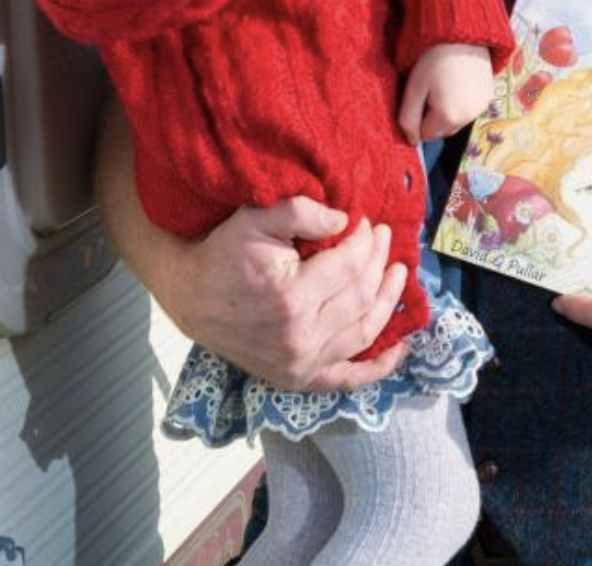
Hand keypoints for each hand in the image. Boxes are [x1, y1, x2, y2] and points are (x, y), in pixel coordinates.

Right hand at [95, 109, 405, 389]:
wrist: (192, 297)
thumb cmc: (223, 255)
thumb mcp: (254, 220)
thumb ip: (300, 212)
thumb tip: (345, 220)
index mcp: (291, 297)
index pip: (350, 264)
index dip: (364, 240)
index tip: (366, 222)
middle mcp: (301, 337)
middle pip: (361, 295)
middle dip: (378, 261)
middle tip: (383, 237)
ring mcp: (302, 363)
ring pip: (364, 331)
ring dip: (388, 302)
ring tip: (398, 274)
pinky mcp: (298, 379)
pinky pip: (348, 378)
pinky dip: (378, 367)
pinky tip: (399, 348)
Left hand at [398, 43, 493, 143]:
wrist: (462, 34)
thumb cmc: (433, 59)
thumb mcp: (414, 88)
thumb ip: (408, 119)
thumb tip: (411, 141)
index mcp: (448, 117)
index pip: (425, 135)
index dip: (418, 117)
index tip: (419, 95)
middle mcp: (468, 118)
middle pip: (442, 131)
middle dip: (433, 117)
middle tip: (431, 89)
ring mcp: (481, 108)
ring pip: (456, 122)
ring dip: (448, 111)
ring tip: (445, 83)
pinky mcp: (489, 97)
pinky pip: (469, 110)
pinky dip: (462, 102)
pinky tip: (458, 82)